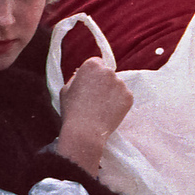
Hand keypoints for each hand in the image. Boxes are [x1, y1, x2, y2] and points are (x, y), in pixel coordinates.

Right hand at [55, 59, 132, 173]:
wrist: (85, 131)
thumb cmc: (72, 111)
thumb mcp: (66, 90)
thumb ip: (76, 78)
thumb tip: (81, 74)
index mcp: (91, 65)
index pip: (97, 63)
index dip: (93, 74)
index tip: (90, 85)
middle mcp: (108, 71)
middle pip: (108, 73)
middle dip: (103, 82)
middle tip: (95, 98)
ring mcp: (120, 83)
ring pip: (117, 85)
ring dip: (112, 93)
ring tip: (101, 108)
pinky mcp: (129, 96)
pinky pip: (124, 96)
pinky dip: (118, 103)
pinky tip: (109, 112)